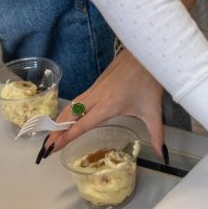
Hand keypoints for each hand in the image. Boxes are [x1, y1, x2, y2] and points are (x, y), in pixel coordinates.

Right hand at [43, 49, 165, 157]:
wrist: (145, 53)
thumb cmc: (149, 81)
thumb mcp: (153, 111)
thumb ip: (156, 134)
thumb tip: (162, 155)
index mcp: (107, 106)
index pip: (80, 126)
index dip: (65, 138)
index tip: (52, 149)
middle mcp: (96, 98)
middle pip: (69, 116)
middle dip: (55, 132)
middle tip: (45, 148)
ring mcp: (95, 89)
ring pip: (71, 106)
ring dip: (59, 120)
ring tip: (51, 135)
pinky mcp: (97, 83)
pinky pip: (78, 99)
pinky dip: (68, 111)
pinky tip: (68, 117)